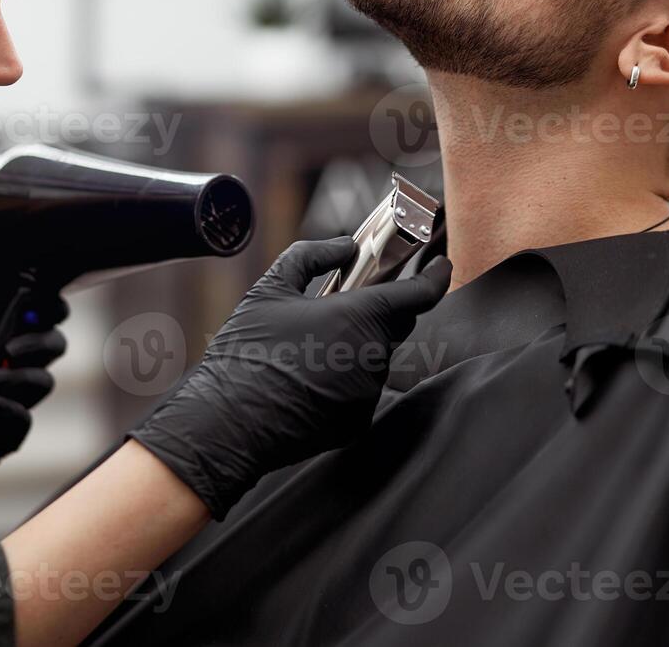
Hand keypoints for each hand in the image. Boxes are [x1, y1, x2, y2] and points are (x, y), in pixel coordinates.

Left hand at [0, 261, 68, 512]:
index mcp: (0, 336)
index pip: (44, 316)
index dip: (51, 306)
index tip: (40, 303)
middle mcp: (12, 366)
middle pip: (54, 346)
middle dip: (41, 343)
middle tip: (12, 346)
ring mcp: (12, 401)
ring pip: (44, 383)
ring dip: (19, 378)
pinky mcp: (5, 435)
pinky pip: (26, 422)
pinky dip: (10, 412)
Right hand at [128, 236, 450, 519]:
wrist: (227, 421)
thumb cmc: (247, 352)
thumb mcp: (272, 288)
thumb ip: (314, 256)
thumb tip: (345, 246)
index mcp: (360, 317)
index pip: (420, 294)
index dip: (436, 277)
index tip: (442, 266)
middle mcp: (373, 356)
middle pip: (393, 325)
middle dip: (376, 313)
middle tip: (339, 307)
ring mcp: (367, 393)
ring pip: (373, 359)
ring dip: (353, 348)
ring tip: (304, 350)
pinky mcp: (355, 422)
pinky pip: (358, 391)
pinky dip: (340, 380)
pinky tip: (302, 380)